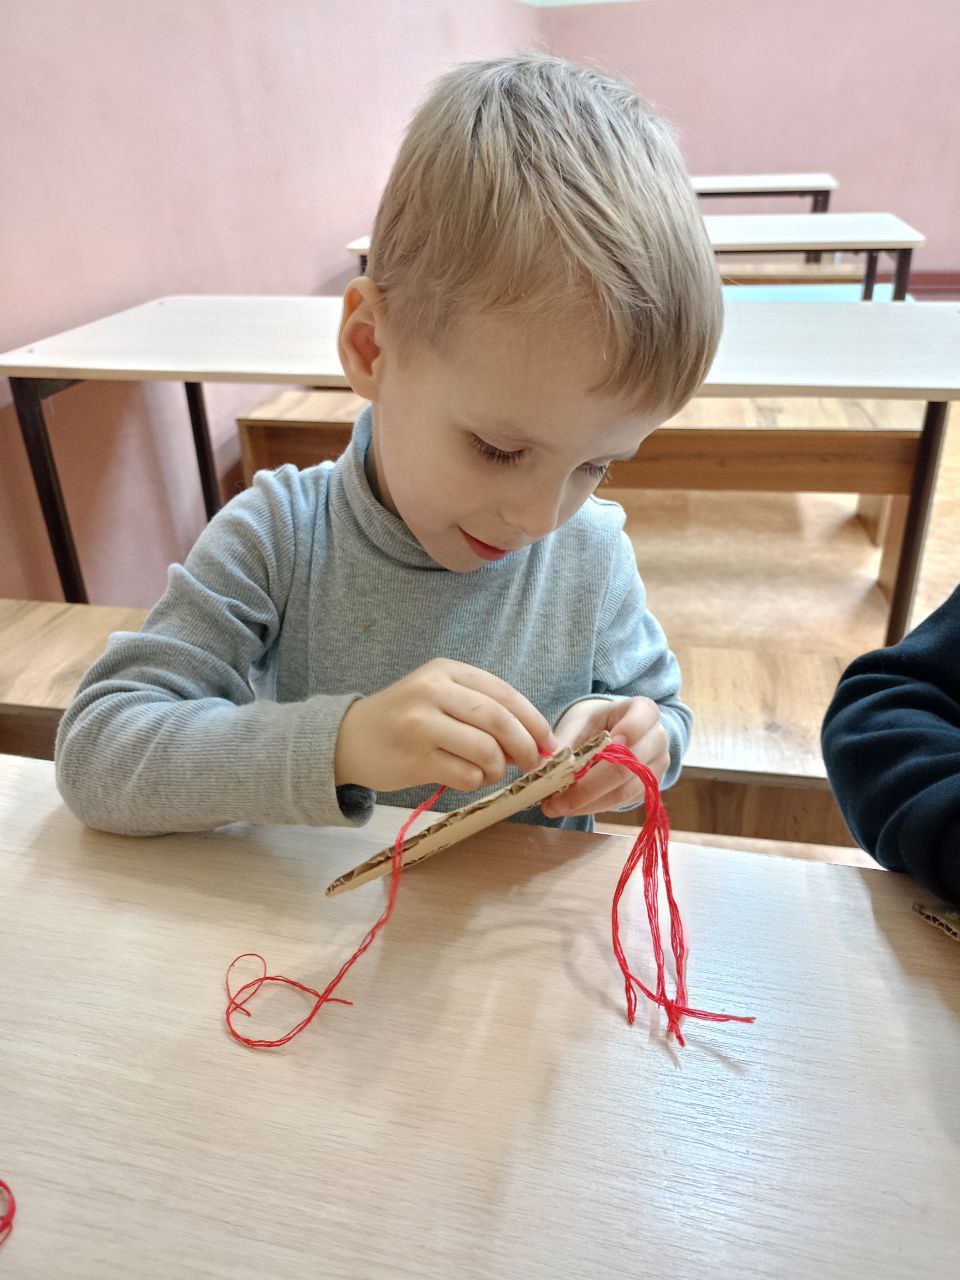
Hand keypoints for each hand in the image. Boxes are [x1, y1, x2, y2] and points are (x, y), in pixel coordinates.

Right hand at [334, 659, 557, 793]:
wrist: (349, 740)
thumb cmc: (404, 720)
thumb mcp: (438, 696)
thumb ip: (481, 710)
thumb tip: (534, 740)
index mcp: (446, 671)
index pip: (504, 693)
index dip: (533, 720)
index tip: (549, 742)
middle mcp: (433, 691)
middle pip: (499, 719)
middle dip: (525, 746)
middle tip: (533, 764)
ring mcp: (421, 725)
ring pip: (486, 750)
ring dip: (498, 769)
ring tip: (491, 772)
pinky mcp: (414, 759)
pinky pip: (466, 774)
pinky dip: (476, 781)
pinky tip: (466, 778)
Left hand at [540, 697, 668, 818]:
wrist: (613, 732)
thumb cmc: (595, 723)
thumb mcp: (579, 723)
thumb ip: (565, 742)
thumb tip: (543, 768)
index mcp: (643, 711)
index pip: (639, 721)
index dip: (620, 737)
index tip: (590, 755)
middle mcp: (658, 738)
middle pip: (628, 766)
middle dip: (588, 787)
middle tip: (555, 799)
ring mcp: (657, 766)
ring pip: (625, 791)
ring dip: (588, 803)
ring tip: (556, 806)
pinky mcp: (649, 788)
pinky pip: (623, 802)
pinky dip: (594, 807)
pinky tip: (570, 807)